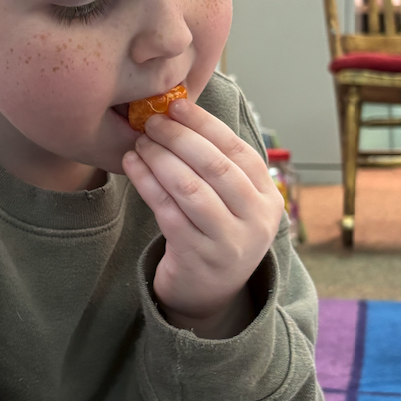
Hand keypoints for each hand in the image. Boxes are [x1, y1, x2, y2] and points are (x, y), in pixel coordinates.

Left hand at [122, 99, 283, 337]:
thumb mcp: (232, 202)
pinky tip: (132, 166)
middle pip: (214, 166)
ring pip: (190, 187)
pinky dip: (147, 182)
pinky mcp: (197, 256)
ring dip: (160, 158)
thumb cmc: (215, 233)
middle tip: (152, 122)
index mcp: (268, 197)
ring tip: (140, 143)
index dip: (205, 124)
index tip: (176, 106)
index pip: (237, 150)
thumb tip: (180, 114)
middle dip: (179, 138)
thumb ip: (218, 165)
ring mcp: (228, 241)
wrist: (208, 294)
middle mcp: (256, 220)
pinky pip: (167, 210)